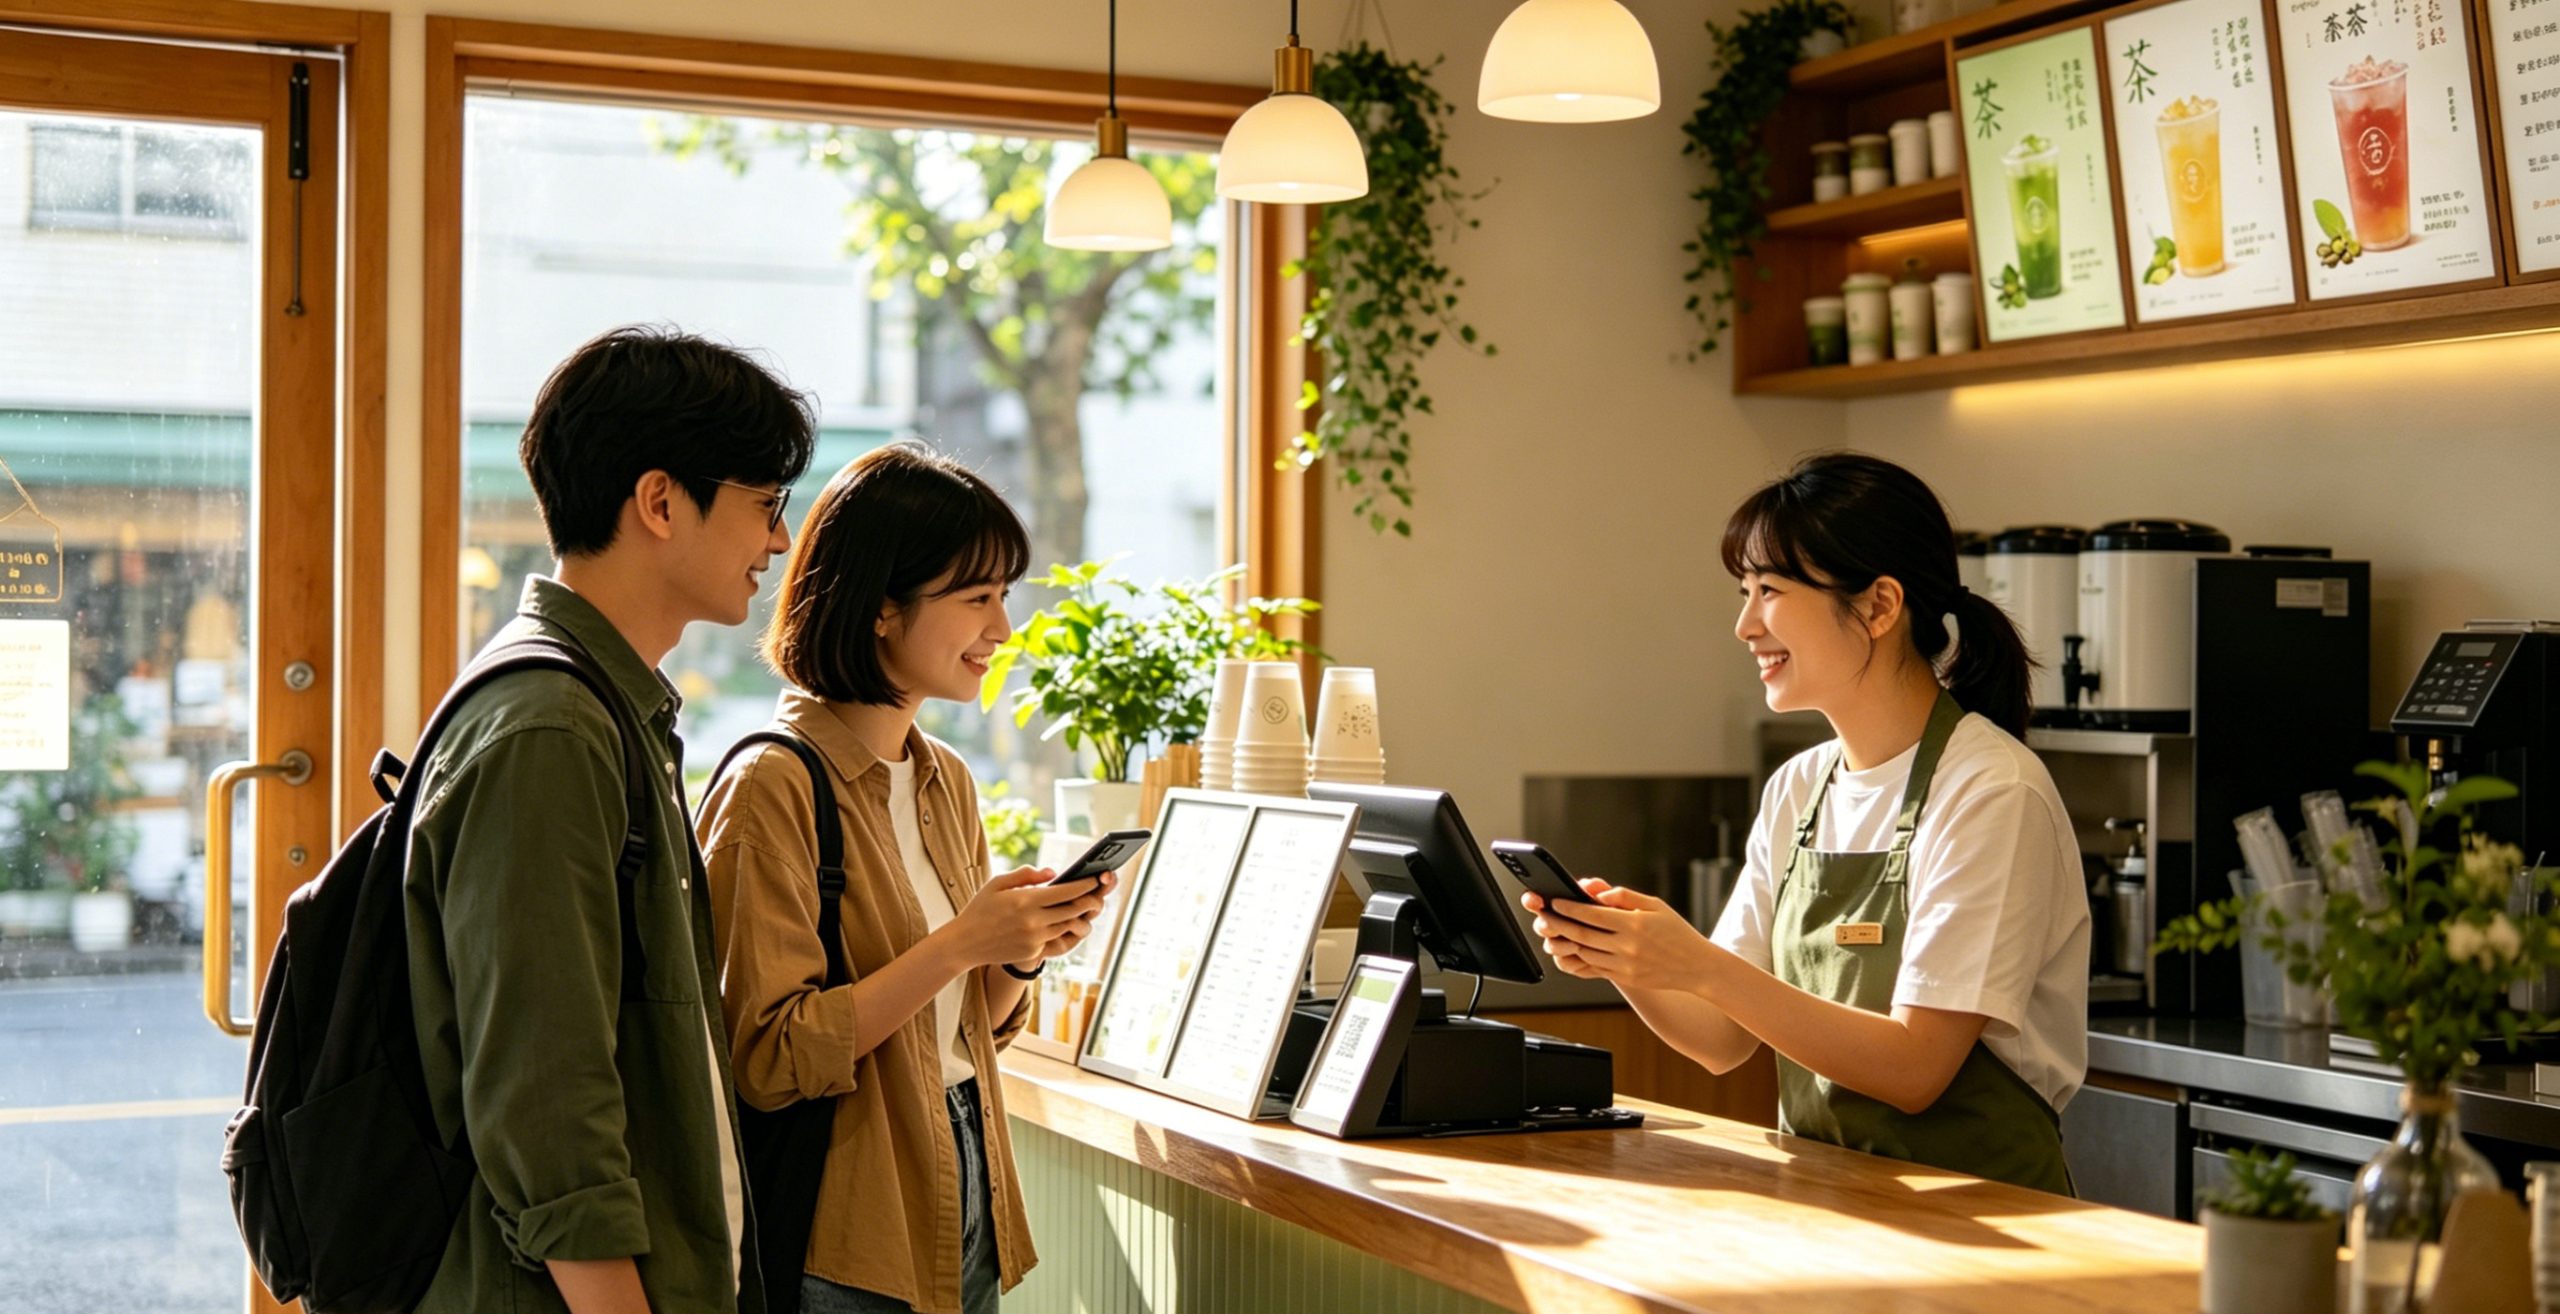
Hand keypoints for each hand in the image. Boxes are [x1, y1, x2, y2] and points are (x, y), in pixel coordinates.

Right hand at [945, 867, 1111, 970]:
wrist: (964, 943)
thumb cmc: (980, 909)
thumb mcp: (998, 883)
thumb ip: (1026, 875)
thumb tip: (1053, 873)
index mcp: (1026, 901)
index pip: (1067, 892)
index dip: (1085, 885)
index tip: (1096, 878)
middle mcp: (1034, 921)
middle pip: (1074, 910)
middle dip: (1090, 900)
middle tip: (1097, 892)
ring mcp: (1035, 939)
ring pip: (1068, 926)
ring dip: (1077, 916)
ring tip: (1084, 905)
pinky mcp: (1033, 952)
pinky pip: (1056, 938)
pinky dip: (1061, 928)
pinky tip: (1065, 920)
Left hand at [1522, 878, 1714, 992]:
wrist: (1696, 967)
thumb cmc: (1676, 932)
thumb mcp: (1655, 905)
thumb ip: (1625, 897)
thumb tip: (1599, 893)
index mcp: (1634, 924)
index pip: (1593, 914)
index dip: (1569, 908)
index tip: (1555, 902)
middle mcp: (1628, 946)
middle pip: (1583, 934)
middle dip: (1559, 925)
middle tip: (1543, 917)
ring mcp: (1625, 964)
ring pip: (1585, 953)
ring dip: (1566, 943)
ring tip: (1554, 932)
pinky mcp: (1625, 978)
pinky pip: (1595, 967)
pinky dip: (1580, 958)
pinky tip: (1572, 948)